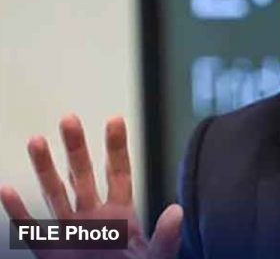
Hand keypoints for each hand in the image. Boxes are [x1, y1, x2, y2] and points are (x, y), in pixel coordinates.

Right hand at [0, 114, 181, 258]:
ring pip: (55, 193)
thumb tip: (177, 211)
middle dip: (76, 148)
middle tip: (69, 119)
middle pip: (83, 174)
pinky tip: (7, 190)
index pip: (118, 173)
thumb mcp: (157, 258)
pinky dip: (18, 212)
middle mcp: (94, 217)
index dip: (116, 147)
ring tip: (36, 140)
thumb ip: (166, 237)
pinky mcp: (53, 252)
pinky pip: (32, 230)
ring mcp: (71, 232)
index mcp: (121, 214)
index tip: (114, 119)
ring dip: (45, 168)